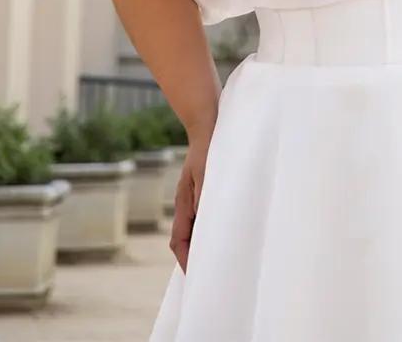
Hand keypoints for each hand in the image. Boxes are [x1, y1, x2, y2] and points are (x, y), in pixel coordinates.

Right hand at [169, 131, 212, 272]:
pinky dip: (208, 229)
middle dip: (193, 256)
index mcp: (183, 202)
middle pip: (185, 238)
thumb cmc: (207, 149)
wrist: (205, 127)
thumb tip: (203, 222)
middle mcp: (186, 203)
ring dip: (202, 243)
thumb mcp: (206, 173)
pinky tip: (222, 232)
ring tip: (217, 259)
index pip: (179, 240)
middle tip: (208, 273)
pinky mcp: (203, 192)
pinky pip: (202, 216)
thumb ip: (204, 197)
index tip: (195, 274)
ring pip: (194, 228)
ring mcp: (193, 198)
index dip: (186, 259)